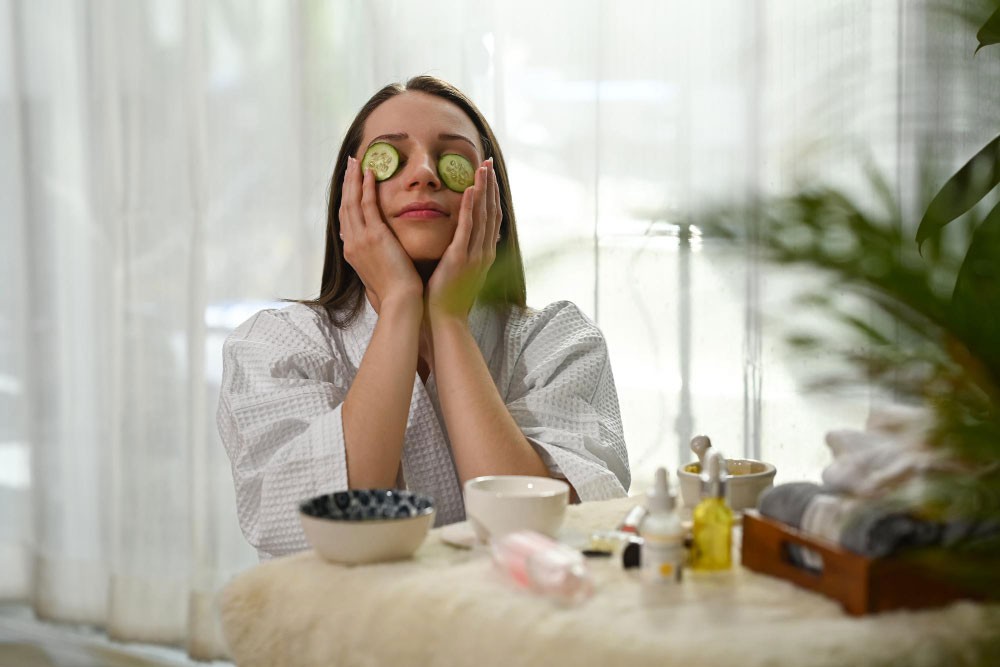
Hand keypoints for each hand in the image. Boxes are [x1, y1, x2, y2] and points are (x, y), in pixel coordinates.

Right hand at [340, 156, 422, 308]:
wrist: (399, 301)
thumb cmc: (393, 292)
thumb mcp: (376, 273)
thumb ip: (372, 258)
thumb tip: (372, 253)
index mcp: (352, 252)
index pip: (345, 219)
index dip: (346, 199)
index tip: (349, 184)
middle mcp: (351, 243)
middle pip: (345, 206)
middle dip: (346, 184)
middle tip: (349, 165)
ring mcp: (360, 239)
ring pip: (352, 202)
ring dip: (353, 179)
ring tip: (356, 162)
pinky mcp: (374, 235)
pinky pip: (367, 205)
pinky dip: (366, 187)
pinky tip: (370, 173)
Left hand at [425, 158, 499, 319]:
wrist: (444, 319)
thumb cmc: (446, 297)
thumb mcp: (459, 270)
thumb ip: (466, 252)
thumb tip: (471, 240)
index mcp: (483, 253)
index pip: (491, 217)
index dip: (491, 194)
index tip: (489, 174)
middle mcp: (484, 251)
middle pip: (491, 211)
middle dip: (491, 185)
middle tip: (489, 161)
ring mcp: (475, 254)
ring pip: (483, 215)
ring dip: (484, 189)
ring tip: (482, 168)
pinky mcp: (460, 258)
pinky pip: (467, 228)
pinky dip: (471, 207)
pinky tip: (470, 190)